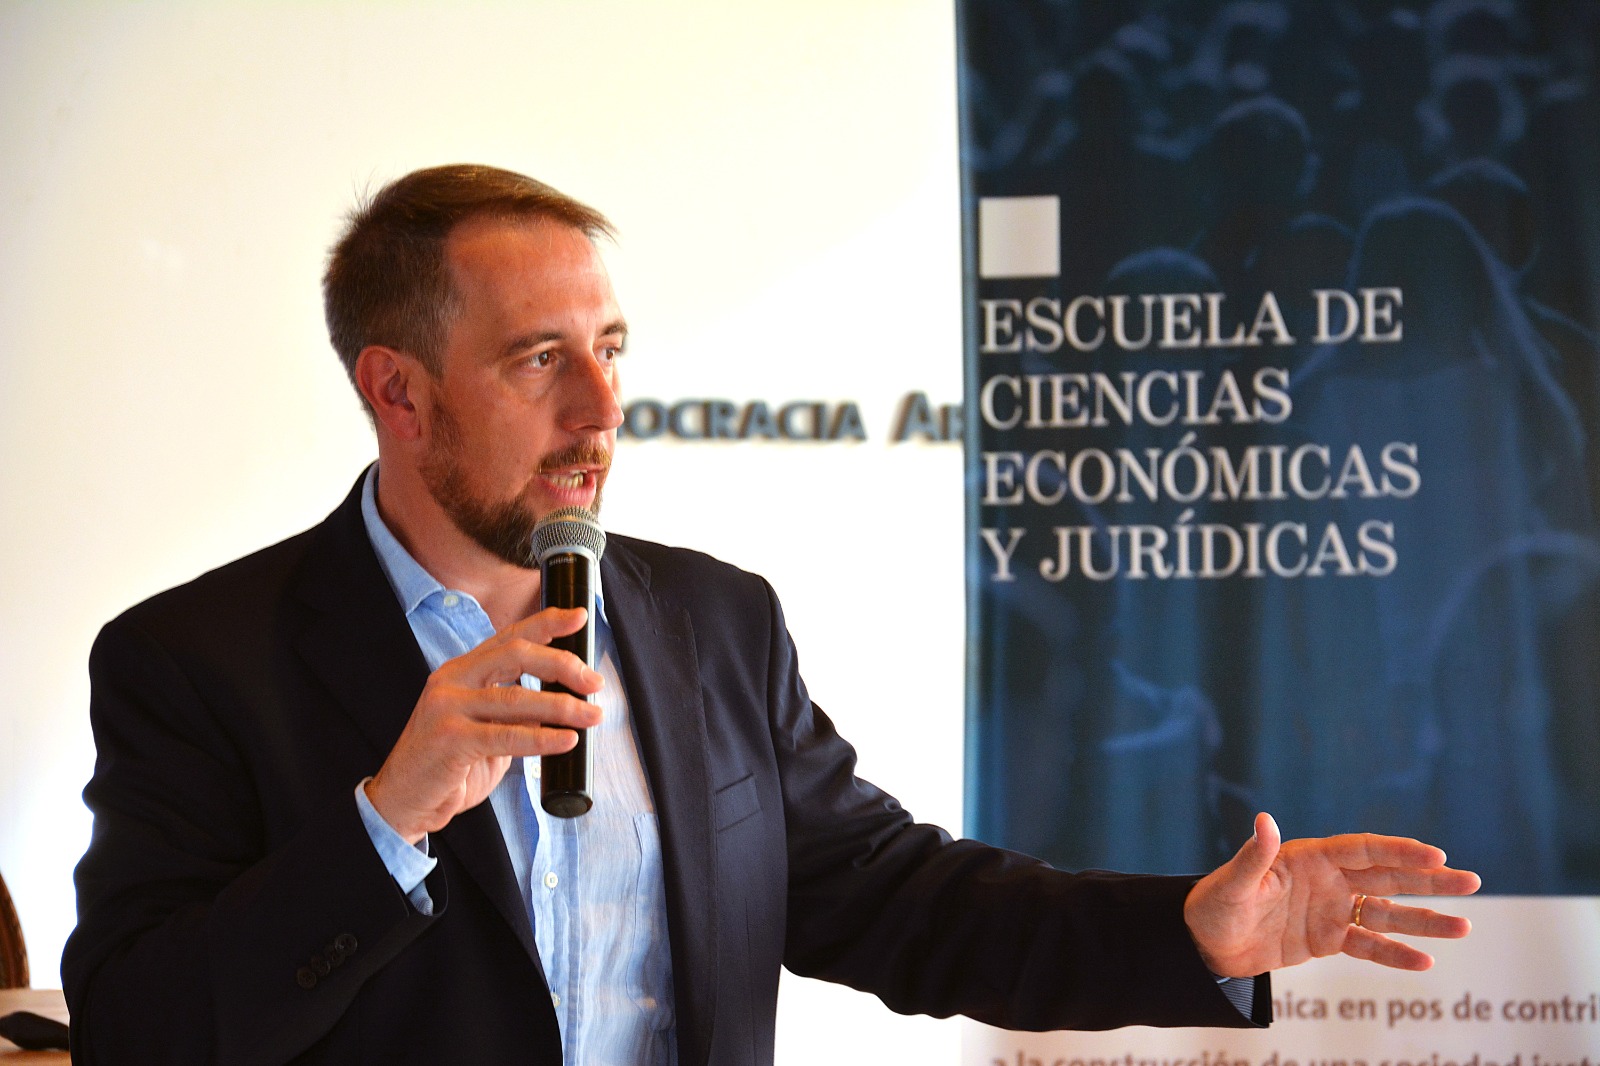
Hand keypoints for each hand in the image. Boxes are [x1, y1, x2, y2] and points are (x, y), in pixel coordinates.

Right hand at [365, 607, 603, 842]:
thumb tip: (566, 704)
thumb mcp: (485, 728)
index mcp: (462, 671)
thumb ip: (515, 712)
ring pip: (515, 698)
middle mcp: (452, 681)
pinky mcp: (449, 740)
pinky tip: (567, 740)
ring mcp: (447, 708)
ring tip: (593, 715)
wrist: (404, 800)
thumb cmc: (449, 765)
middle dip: (561, 664)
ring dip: (562, 707)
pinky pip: (506, 736)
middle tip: (593, 682)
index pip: (509, 636)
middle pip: (515, 655)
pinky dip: (542, 739)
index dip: (546, 623)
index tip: (579, 617)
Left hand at [1184, 812, 1480, 977]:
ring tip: (1465, 926)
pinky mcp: (1328, 939)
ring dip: (1424, 918)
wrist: (1206, 943)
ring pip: (1387, 912)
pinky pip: (1368, 945)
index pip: (1364, 849)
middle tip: (1472, 881)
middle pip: (1387, 876)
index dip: (1400, 851)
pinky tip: (1425, 962)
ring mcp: (1331, 909)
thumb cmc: (1214, 905)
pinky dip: (1394, 954)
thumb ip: (1254, 856)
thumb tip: (1264, 820)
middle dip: (1429, 879)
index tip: (1436, 856)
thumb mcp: (1233, 883)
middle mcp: (1328, 879)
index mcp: (1309, 857)